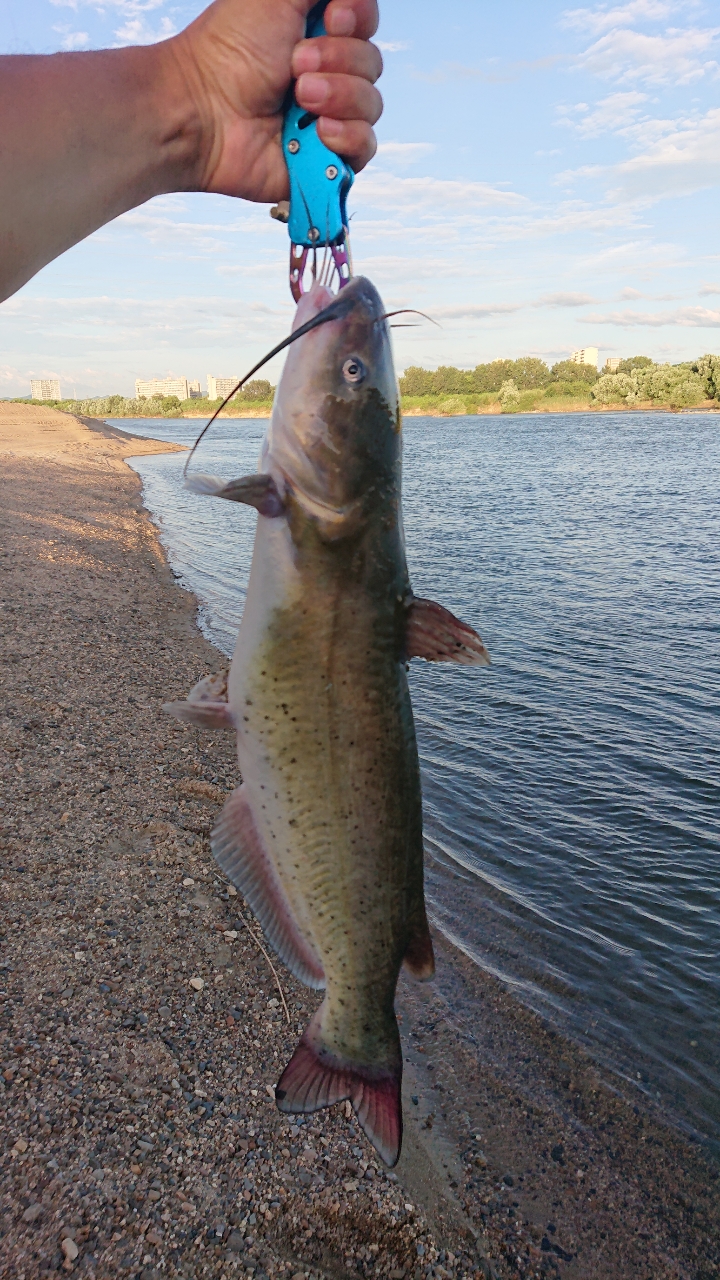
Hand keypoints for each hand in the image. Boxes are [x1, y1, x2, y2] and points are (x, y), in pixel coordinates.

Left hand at [171, 0, 382, 201]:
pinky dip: (346, 136)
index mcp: (317, 32)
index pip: (366, 21)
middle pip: (372, 63)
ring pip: (371, 105)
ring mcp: (327, 118)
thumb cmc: (228, 50)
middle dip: (339, 59)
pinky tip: (318, 132)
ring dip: (339, 96)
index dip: (358, 18)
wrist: (203, 110)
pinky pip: (364, 147)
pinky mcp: (325, 160)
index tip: (332, 18)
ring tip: (299, 97)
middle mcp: (326, 74)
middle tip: (294, 65)